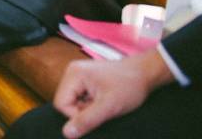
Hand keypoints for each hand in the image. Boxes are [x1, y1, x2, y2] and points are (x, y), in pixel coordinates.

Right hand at [54, 51, 173, 137]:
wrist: (144, 74)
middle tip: (102, 106)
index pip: (61, 104)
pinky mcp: (84, 78)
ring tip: (104, 101)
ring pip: (73, 101)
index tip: (97, 113)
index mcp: (73, 74)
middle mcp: (72, 71)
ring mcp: (78, 74)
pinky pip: (80, 97)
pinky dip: (91, 102)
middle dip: (83, 110)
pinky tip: (103, 98)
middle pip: (65, 101)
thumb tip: (67, 133)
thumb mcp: (109, 107)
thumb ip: (87, 120)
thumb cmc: (129, 85)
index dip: (77, 115)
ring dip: (88, 107)